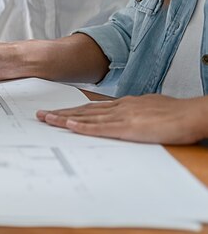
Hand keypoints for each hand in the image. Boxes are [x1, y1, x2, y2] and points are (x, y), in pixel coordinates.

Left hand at [37, 94, 207, 143]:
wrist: (193, 113)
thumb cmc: (176, 114)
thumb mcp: (149, 110)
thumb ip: (133, 114)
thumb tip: (125, 118)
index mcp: (124, 104)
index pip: (91, 108)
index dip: (71, 110)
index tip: (56, 112)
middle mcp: (119, 108)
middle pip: (83, 110)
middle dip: (60, 113)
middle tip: (40, 114)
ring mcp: (122, 116)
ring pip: (87, 117)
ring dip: (65, 119)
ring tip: (46, 119)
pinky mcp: (129, 127)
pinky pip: (101, 128)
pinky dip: (84, 127)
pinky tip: (70, 127)